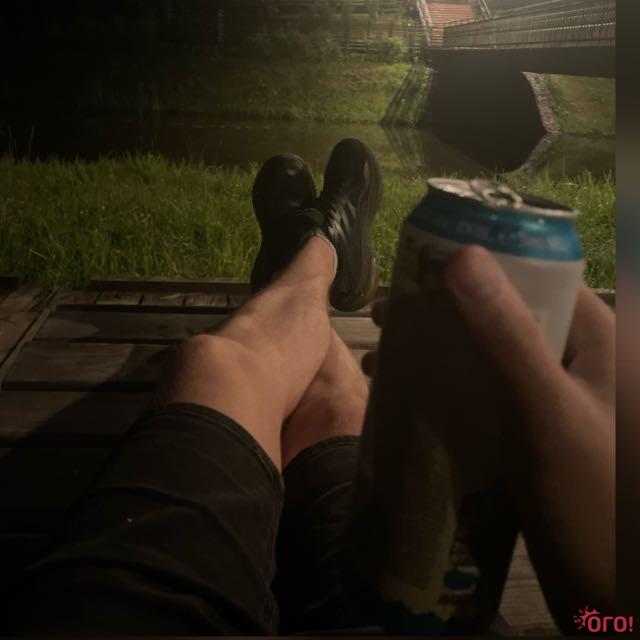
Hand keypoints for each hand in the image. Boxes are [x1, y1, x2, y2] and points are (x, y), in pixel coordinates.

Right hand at [364, 245, 614, 627]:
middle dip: (441, 312)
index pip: (534, 275)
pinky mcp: (527, 431)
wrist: (609, 597)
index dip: (478, 261)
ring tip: (381, 357)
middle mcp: (574, 359)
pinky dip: (443, 389)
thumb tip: (462, 256)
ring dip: (434, 352)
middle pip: (501, 314)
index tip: (418, 264)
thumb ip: (507, 336)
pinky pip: (481, 395)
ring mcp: (549, 397)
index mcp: (596, 338)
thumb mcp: (546, 411)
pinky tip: (403, 395)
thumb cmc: (592, 501)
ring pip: (484, 355)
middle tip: (385, 314)